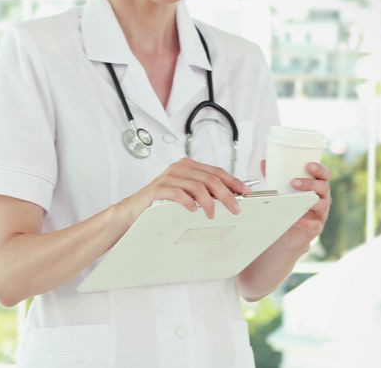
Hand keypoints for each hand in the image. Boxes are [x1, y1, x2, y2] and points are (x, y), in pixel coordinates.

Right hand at [117, 158, 250, 220]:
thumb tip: (230, 198)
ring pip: (198, 185)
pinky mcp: (157, 189)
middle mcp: (179, 168)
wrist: (134, 211)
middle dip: (227, 194)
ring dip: (210, 202)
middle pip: (211, 178)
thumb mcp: (187, 196)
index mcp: (188, 166)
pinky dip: (189, 201)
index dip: (234, 181)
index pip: (217, 171)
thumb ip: (204, 193)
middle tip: (236, 209)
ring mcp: (168, 177)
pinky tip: (194, 210)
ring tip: (212, 215)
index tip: (247, 193)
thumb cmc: (162, 204)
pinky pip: (178, 193)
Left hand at [261, 159, 331, 250]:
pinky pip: (315, 224)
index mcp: (317, 186)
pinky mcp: (316, 227)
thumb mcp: (282, 190)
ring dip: (310, 201)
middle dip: (310, 184)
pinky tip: (298, 220)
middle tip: (293, 182)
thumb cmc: (289, 206)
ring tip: (296, 199)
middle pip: (324, 187)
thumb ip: (275, 177)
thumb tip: (264, 163)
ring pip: (322, 205)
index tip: (308, 165)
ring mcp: (321, 213)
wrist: (288, 233)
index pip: (324, 175)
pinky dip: (307, 222)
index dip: (320, 169)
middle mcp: (322, 198)